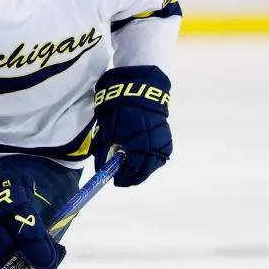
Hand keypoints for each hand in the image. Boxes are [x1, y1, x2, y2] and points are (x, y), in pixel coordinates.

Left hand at [92, 65, 172, 187]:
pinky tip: (143, 157)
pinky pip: (160, 153)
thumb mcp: (105, 130)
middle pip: (145, 170)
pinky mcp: (166, 135)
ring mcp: (162, 141)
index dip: (123, 178)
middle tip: (124, 178)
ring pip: (154, 163)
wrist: (138, 88)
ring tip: (132, 169)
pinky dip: (152, 159)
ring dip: (144, 169)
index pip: (131, 170)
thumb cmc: (118, 109)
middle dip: (134, 177)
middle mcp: (152, 146)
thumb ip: (103, 151)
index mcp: (137, 146)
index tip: (115, 181)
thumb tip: (102, 168)